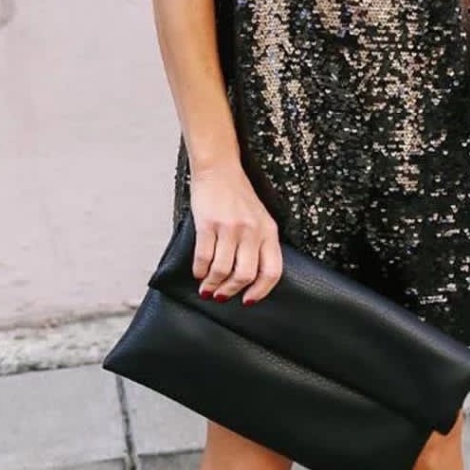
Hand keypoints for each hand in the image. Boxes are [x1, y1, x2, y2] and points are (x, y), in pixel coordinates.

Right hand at [189, 160, 282, 304]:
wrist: (219, 169)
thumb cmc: (238, 195)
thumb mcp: (259, 218)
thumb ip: (260, 243)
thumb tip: (250, 278)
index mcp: (269, 231)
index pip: (272, 271)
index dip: (261, 291)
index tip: (248, 300)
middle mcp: (252, 231)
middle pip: (245, 275)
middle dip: (231, 291)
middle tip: (221, 296)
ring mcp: (230, 227)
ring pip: (222, 269)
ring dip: (212, 284)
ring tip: (206, 287)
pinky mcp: (208, 224)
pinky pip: (204, 257)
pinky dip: (199, 270)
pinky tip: (198, 272)